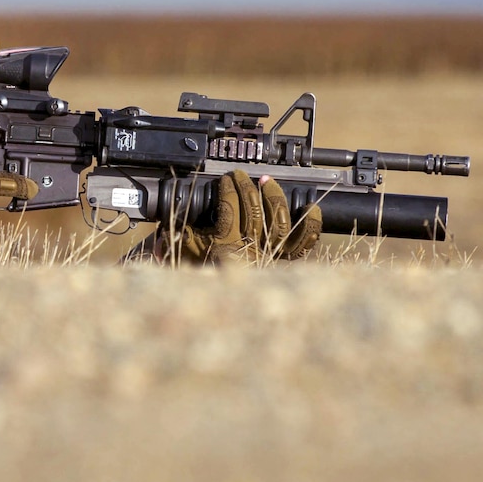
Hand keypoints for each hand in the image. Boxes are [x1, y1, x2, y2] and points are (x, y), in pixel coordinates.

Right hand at [157, 170, 321, 263]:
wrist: (216, 305)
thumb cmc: (195, 272)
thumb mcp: (180, 249)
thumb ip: (178, 227)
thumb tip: (172, 203)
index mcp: (222, 247)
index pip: (230, 208)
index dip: (229, 189)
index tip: (225, 179)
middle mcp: (249, 252)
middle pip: (256, 213)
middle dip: (249, 189)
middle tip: (242, 176)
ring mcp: (269, 257)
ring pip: (280, 223)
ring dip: (274, 198)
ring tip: (266, 182)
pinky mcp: (282, 261)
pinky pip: (302, 244)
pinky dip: (310, 225)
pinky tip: (310, 207)